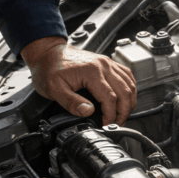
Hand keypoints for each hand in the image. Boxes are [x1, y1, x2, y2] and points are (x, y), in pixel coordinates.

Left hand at [22, 36, 136, 124]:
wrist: (48, 53)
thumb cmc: (49, 69)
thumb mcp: (54, 89)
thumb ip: (71, 102)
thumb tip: (88, 112)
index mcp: (91, 72)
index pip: (109, 97)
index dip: (110, 115)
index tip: (106, 124)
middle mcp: (103, 65)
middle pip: (125, 91)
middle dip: (123, 111)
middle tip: (117, 123)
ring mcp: (107, 63)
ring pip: (129, 84)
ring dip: (129, 101)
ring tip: (122, 114)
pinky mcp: (108, 63)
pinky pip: (127, 75)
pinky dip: (130, 88)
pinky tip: (126, 97)